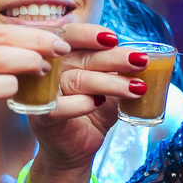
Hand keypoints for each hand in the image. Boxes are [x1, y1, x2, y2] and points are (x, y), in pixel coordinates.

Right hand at [28, 23, 145, 170]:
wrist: (76, 148)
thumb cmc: (90, 111)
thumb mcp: (107, 84)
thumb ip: (114, 67)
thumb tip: (140, 55)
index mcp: (59, 56)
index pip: (69, 36)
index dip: (89, 34)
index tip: (114, 38)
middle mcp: (46, 71)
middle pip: (79, 57)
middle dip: (113, 58)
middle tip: (140, 61)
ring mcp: (41, 94)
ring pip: (76, 80)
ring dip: (110, 83)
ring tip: (137, 88)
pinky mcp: (42, 117)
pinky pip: (61, 106)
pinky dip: (83, 103)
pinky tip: (100, 103)